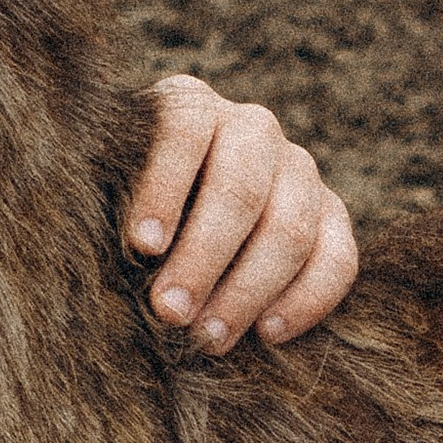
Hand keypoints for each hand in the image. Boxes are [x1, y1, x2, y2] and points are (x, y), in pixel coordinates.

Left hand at [124, 76, 357, 352]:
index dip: (163, 189)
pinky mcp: (332, 214)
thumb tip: (103, 252)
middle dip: (204, 257)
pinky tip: (267, 334)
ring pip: (289, 228)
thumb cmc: (127, 204)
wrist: (182, 211)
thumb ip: (106, 203)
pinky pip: (338, 258)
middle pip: (239, 188)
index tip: (142, 247)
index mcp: (190, 105)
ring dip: (248, 291)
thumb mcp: (108, 187)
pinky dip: (306, 300)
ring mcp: (298, 168)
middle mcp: (251, 128)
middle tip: (170, 313)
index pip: (182, 132)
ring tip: (208, 338)